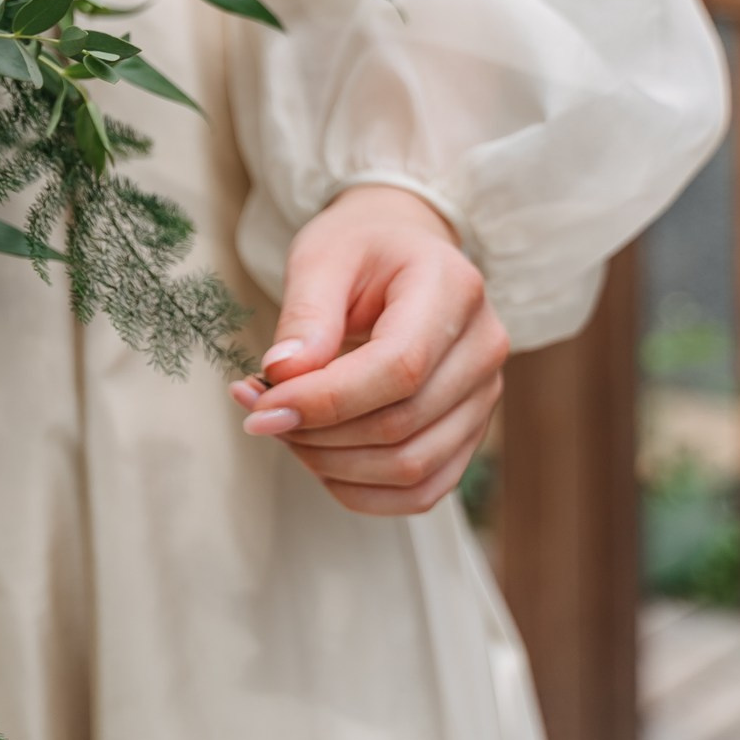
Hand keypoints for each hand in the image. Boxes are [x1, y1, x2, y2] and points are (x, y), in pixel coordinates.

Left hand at [227, 184, 509, 516]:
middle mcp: (483, 347)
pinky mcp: (468, 432)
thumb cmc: (360, 249)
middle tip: (257, 410)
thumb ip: (305, 316)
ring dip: (332, 465)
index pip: (399, 368)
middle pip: (402, 426)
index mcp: (453, 289)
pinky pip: (421, 490)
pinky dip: (360, 490)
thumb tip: (282, 376)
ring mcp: (483, 395)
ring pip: (412, 469)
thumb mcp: (321, 258)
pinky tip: (316, 456)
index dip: (325, 400)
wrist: (400, 252)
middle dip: (316, 433)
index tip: (260, 406)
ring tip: (282, 427)